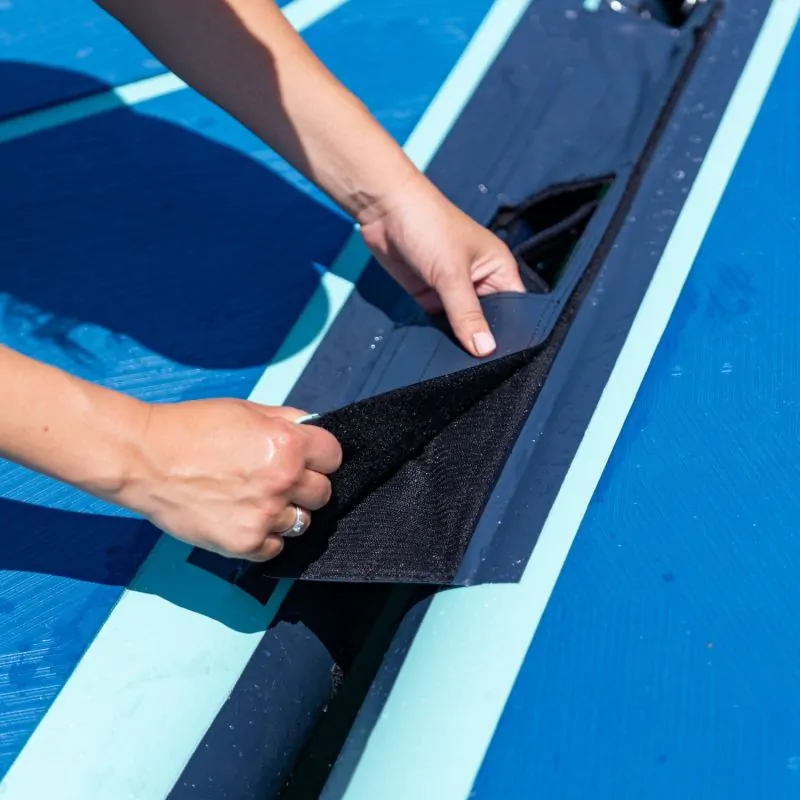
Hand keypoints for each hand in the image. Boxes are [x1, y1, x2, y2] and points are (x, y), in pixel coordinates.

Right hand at [120, 400, 341, 561]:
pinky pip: (276, 548)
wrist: (145, 458)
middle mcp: (282, 481)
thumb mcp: (246, 410)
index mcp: (287, 444)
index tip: (308, 459)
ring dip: (284, 513)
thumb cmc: (191, 429)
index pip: (334, 457)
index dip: (320, 456)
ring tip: (254, 500)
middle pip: (323, 493)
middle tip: (277, 481)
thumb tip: (311, 430)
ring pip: (301, 523)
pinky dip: (264, 538)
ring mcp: (265, 515)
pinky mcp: (245, 543)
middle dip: (305, 486)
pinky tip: (243, 519)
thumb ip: (286, 421)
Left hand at [359, 174, 524, 356]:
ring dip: (459, 339)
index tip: (506, 360)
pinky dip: (439, 335)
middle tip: (479, 368)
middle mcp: (480, 280)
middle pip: (489, 321)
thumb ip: (467, 313)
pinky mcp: (431, 295)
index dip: (512, 333)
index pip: (516, 309)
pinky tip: (438, 351)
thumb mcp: (451, 273)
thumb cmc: (428, 225)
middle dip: (482, 340)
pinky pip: (440, 323)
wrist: (385, 210)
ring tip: (459, 364)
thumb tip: (485, 349)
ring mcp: (454, 290)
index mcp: (499, 268)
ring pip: (463, 325)